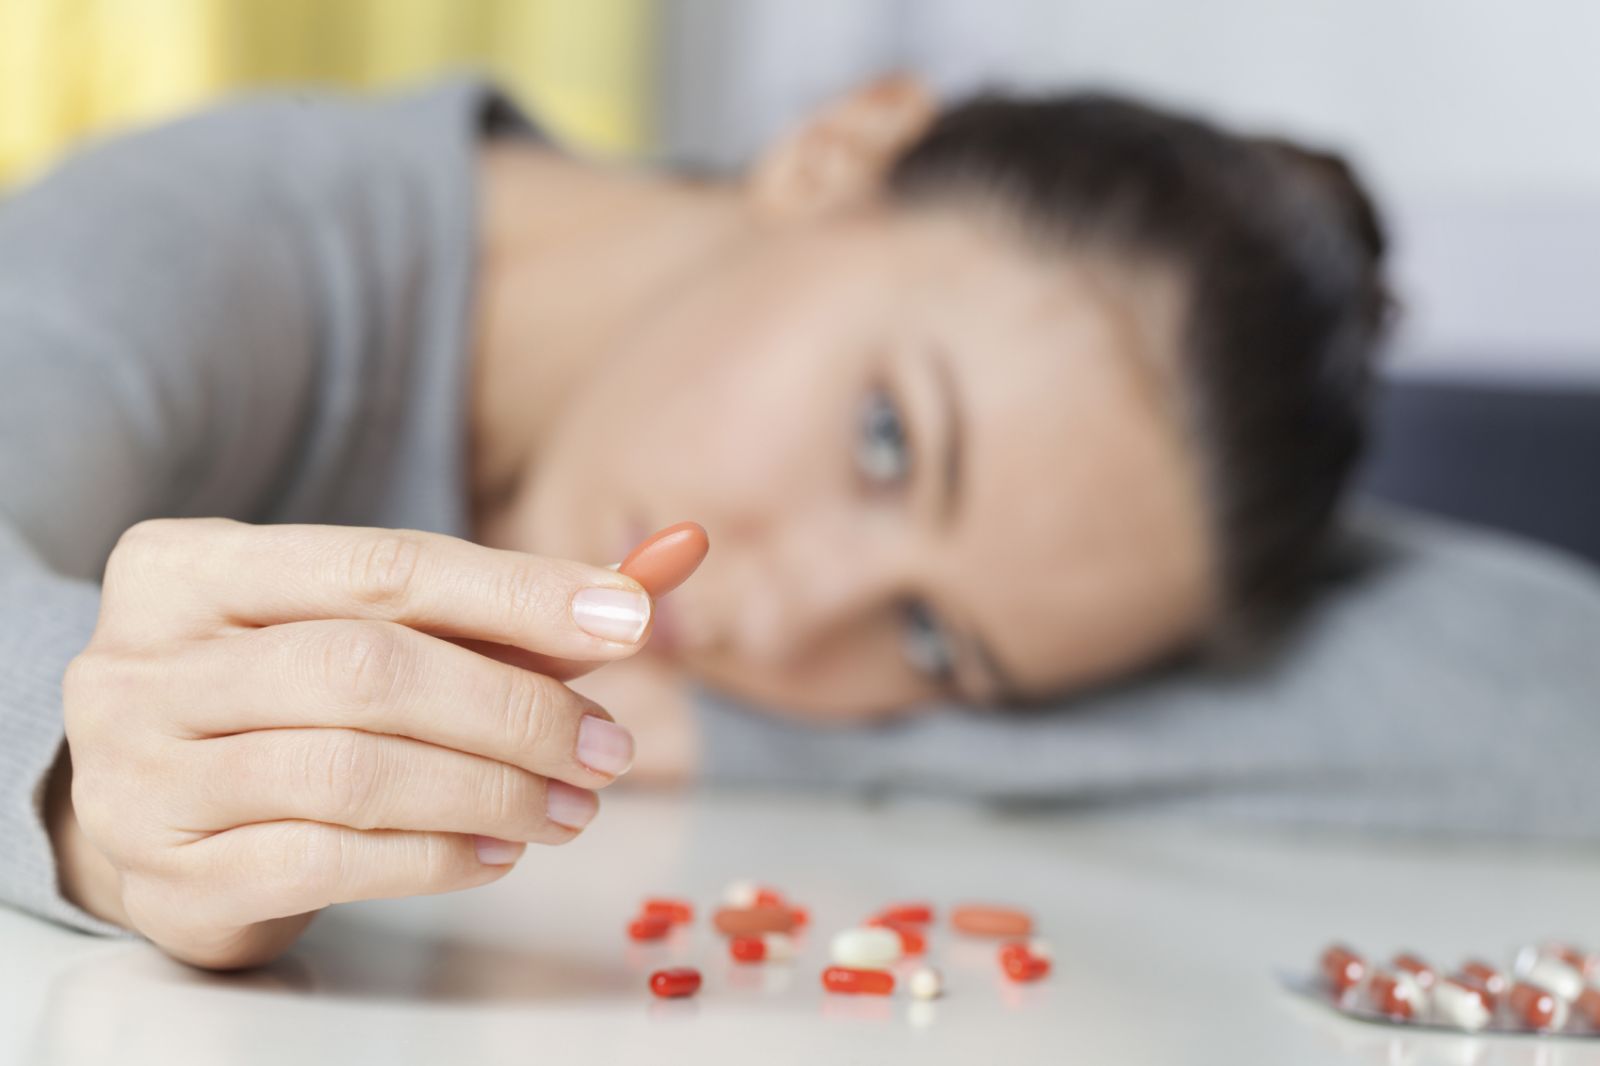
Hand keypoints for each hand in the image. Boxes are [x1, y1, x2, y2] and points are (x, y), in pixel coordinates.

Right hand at [53, 518, 690, 968]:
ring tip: (568, 805)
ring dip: (492, 791)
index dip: (515, 592)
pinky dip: (437, 858)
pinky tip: (497, 851)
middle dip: (514, 708)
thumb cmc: (276, 704)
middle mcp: (143, 665)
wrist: (146, 818)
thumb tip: (626, 598)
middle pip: (368, 670)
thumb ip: (483, 616)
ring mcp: (140, 778)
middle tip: (606, 745)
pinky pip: (329, 863)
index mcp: (188, 569)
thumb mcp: (358, 632)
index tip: (625, 615)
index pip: (381, 567)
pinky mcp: (170, 880)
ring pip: (353, 773)